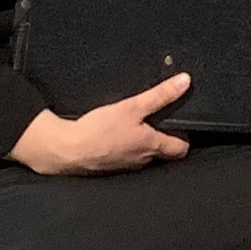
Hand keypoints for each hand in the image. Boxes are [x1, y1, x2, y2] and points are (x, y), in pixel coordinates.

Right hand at [11, 73, 190, 173]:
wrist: (65, 150)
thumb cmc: (99, 131)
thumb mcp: (132, 107)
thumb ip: (160, 96)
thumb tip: (185, 82)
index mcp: (152, 147)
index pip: (181, 149)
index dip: (185, 137)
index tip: (183, 125)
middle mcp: (142, 160)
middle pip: (163, 152)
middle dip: (164, 138)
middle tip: (160, 121)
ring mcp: (125, 166)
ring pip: (142, 155)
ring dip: (142, 143)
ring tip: (136, 126)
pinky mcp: (108, 167)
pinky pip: (124, 157)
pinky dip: (124, 147)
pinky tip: (114, 136)